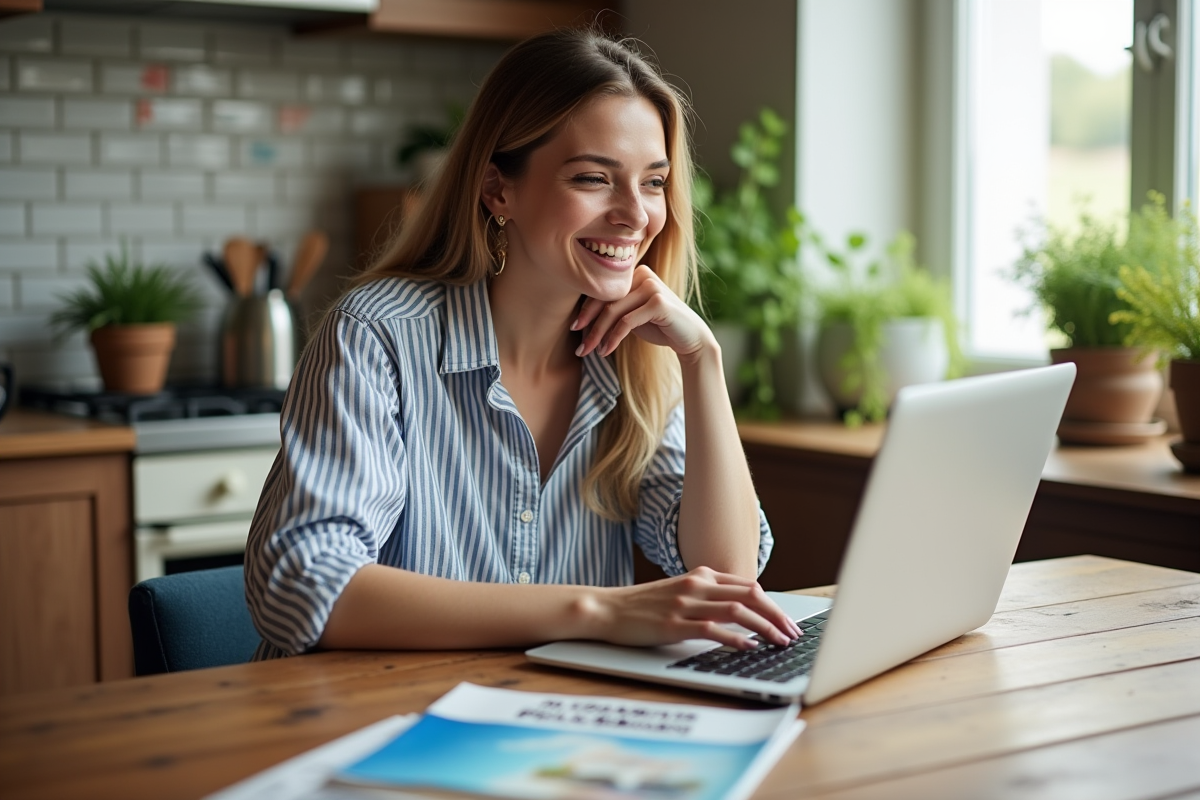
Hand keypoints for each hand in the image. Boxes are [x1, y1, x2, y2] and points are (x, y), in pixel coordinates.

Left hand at [572, 265, 714, 362]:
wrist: (689, 337)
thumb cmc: (658, 326)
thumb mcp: (631, 315)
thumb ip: (613, 309)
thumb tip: (579, 319)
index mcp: (634, 274)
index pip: (603, 291)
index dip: (586, 310)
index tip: (574, 329)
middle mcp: (642, 274)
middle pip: (605, 300)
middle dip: (589, 325)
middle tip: (579, 347)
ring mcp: (651, 286)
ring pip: (613, 311)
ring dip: (598, 335)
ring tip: (589, 352)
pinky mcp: (658, 302)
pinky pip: (626, 322)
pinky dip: (613, 338)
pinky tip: (606, 350)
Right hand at [586, 567, 801, 649]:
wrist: (607, 608)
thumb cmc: (643, 605)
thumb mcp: (679, 592)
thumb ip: (706, 596)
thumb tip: (739, 611)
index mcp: (701, 576)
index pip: (748, 586)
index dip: (773, 605)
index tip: (787, 621)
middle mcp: (697, 586)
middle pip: (750, 595)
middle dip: (777, 615)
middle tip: (793, 634)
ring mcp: (686, 605)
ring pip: (738, 611)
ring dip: (765, 627)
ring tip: (780, 642)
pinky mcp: (675, 625)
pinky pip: (713, 630)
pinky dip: (736, 638)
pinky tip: (750, 647)